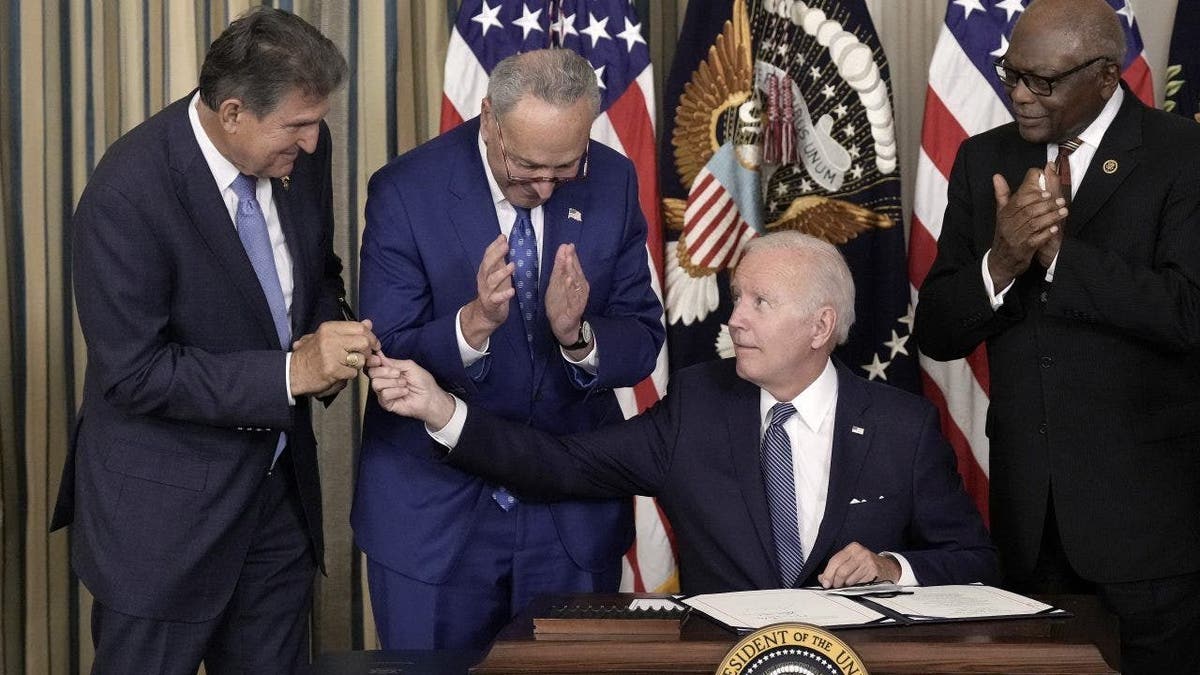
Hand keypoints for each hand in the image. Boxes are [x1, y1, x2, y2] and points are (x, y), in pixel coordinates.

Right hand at [289, 319, 379, 395]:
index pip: (360, 327)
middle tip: (364, 357)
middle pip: (364, 342)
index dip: (371, 336)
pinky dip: (349, 375)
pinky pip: (353, 372)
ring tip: (347, 365)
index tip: (373, 344)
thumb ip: (348, 330)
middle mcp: (331, 339)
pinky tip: (339, 373)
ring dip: (358, 365)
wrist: (292, 372)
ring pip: (361, 359)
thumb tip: (368, 323)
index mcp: (329, 328)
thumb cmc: (310, 355)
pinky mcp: (332, 370)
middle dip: (368, 351)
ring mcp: (331, 354)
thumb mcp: (326, 337)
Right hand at [365, 353, 454, 428]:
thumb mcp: (409, 366)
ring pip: (376, 384)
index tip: (379, 360)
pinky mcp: (386, 403)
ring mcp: (384, 392)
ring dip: (393, 383)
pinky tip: (404, 392)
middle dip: (386, 371)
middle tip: (399, 374)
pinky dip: (396, 392)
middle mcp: (384, 381)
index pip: (373, 364)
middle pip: (372, 373)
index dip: (373, 361)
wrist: (429, 397)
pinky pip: (384, 394)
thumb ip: (394, 362)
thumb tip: (379, 355)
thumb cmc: (422, 381)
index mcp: (388, 371)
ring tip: (404, 385)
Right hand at [461, 235, 514, 348]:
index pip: (487, 256)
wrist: (486, 314)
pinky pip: (496, 299)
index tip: (503, 237)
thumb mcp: (496, 273)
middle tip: (506, 246)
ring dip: (502, 273)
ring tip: (512, 266)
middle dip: (496, 255)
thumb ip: (499, 259)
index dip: (494, 246)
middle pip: (487, 265)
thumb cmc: (494, 291)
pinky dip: (504, 295)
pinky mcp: (491, 304)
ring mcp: (486, 292)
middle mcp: (483, 280)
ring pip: (491, 281)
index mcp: (485, 271)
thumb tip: (503, 240)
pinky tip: (512, 291)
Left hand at [544, 243, 589, 346]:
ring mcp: (579, 298)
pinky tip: (569, 280)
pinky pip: (575, 298)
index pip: (574, 266)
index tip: (566, 245)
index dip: (571, 256)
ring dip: (573, 272)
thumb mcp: (556, 284)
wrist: (562, 325)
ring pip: (576, 284)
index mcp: (576, 281)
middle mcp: (580, 288)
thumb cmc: (560, 303)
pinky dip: (572, 289)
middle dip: (572, 261)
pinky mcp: (576, 309)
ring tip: (569, 261)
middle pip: (576, 273)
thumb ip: (559, 268)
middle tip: (568, 250)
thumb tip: (563, 248)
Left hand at [817, 542, 901, 588]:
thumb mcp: (850, 561)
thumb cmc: (865, 564)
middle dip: (835, 581)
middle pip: (841, 570)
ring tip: (846, 584)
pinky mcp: (873, 573)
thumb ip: (836, 568)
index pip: (835, 561)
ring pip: (849, 579)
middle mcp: (860, 553)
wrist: (887, 567)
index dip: (828, 573)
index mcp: (852, 548)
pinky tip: (855, 584)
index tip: (824, 582)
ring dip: (845, 585)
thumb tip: (822, 578)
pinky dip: (854, 586)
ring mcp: (868, 563)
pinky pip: (858, 583)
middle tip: (833, 586)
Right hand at [987, 166, 1066, 289]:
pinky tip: (1055, 229)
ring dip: (1050, 217)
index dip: (1034, 194)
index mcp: (1005, 214)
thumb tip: (997, 176)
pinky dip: (1046, 233)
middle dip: (1046, 205)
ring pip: (1034, 224)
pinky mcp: (1022, 250)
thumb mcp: (1001, 214)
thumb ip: (1002, 194)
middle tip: (1061, 201)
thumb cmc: (1005, 234)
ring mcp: (1015, 237)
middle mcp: (1008, 225)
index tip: (1047, 192)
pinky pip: (1036, 240)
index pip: (1019, 200)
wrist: (1000, 262)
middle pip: (1028, 211)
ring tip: (1063, 212)